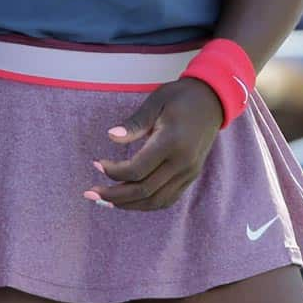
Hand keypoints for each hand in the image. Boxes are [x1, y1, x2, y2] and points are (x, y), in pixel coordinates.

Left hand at [89, 78, 223, 210]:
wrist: (212, 101)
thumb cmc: (179, 97)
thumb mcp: (155, 103)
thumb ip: (134, 123)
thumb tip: (111, 136)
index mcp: (171, 142)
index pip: (137, 170)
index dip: (113, 172)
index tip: (96, 163)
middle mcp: (182, 163)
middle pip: (145, 191)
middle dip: (115, 196)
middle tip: (90, 193)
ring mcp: (189, 173)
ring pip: (156, 201)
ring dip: (129, 205)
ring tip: (105, 201)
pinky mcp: (191, 176)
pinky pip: (167, 199)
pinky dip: (146, 204)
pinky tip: (129, 201)